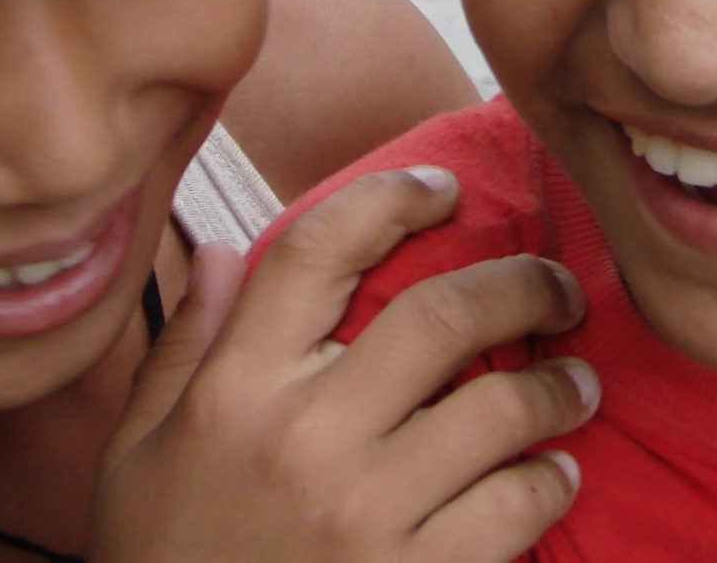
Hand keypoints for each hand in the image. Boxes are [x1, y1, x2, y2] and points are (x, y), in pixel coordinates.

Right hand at [95, 166, 596, 561]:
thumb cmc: (164, 559)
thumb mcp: (140, 452)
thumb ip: (186, 346)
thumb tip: (220, 250)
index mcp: (235, 389)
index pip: (318, 249)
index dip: (391, 198)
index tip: (443, 190)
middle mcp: (304, 437)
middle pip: (441, 315)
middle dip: (522, 286)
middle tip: (557, 289)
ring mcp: (363, 513)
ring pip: (496, 408)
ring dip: (557, 388)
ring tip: (576, 385)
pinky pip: (511, 508)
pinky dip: (548, 482)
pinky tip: (554, 474)